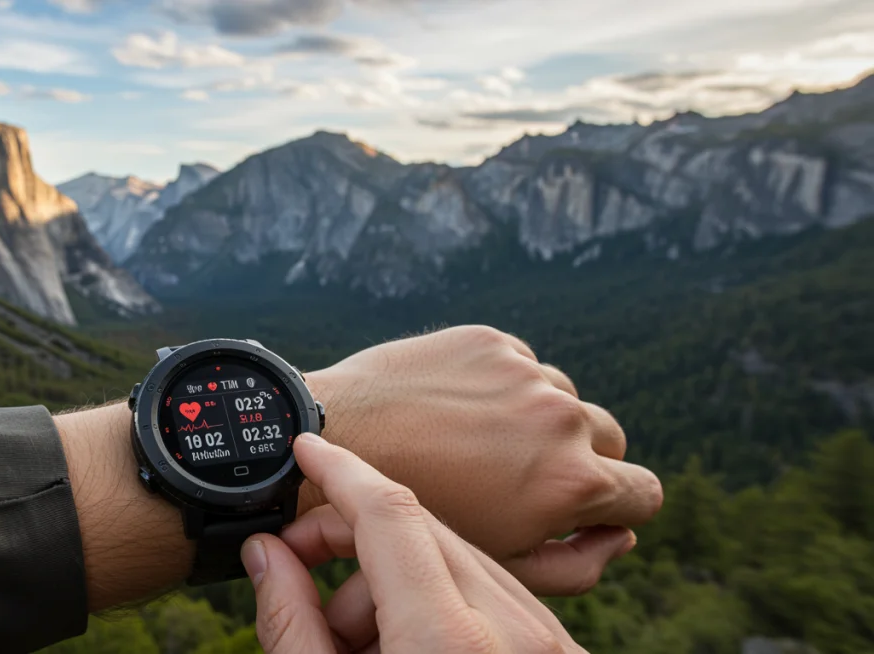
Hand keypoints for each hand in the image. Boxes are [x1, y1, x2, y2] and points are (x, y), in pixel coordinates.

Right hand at [242, 433, 594, 652]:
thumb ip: (290, 624)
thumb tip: (265, 554)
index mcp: (449, 644)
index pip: (390, 515)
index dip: (339, 471)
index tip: (308, 447)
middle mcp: (518, 634)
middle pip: (426, 530)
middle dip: (354, 540)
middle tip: (301, 568)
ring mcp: (553, 642)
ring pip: (465, 557)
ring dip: (400, 577)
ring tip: (358, 636)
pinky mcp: (567, 653)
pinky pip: (502, 589)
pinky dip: (448, 599)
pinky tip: (410, 643)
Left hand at [305, 325, 661, 594]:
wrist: (334, 443)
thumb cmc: (412, 521)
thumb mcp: (498, 567)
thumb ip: (578, 564)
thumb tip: (623, 536)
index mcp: (574, 481)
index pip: (646, 492)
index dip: (620, 506)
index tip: (587, 508)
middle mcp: (561, 418)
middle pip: (610, 439)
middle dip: (580, 460)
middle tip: (520, 478)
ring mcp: (525, 373)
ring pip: (563, 398)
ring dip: (537, 419)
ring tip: (475, 444)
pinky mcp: (488, 340)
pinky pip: (519, 365)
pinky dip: (500, 386)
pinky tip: (453, 411)